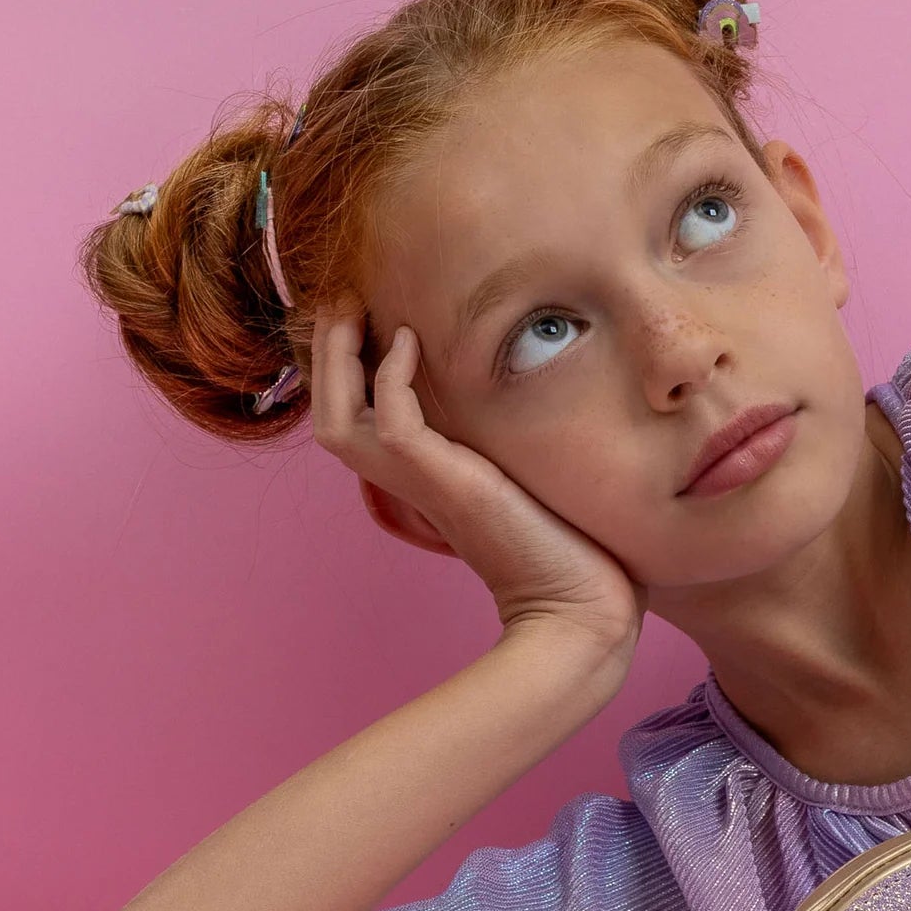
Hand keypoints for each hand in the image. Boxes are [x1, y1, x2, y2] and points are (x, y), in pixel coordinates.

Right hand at [310, 307, 648, 650]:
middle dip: (326, 353)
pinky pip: (394, 420)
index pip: (359, 421)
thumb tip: (529, 406)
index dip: (348, 372)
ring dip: (337, 358)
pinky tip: (413, 342)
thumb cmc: (573, 554)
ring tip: (351, 307)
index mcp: (424, 482)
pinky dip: (392, 376)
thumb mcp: (530, 482)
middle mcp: (412, 484)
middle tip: (339, 299)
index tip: (368, 317)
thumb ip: (510, 451)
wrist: (584, 611)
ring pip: (339, 419)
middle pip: (331, 415)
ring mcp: (424, 486)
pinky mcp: (448, 485)